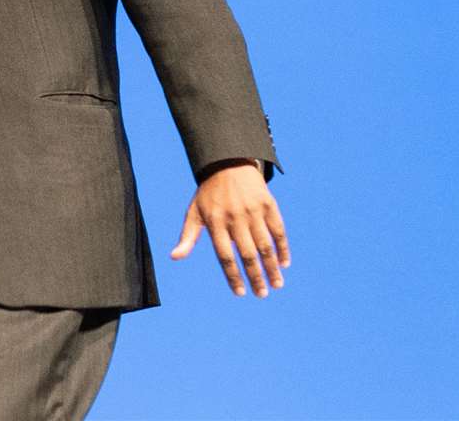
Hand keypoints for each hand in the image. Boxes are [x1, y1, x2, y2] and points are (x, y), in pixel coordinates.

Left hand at [170, 159, 289, 297]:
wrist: (228, 163)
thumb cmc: (209, 193)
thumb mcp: (194, 212)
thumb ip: (187, 237)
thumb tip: (174, 257)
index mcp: (216, 222)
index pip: (225, 256)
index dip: (233, 276)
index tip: (241, 293)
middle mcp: (235, 218)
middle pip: (247, 255)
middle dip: (256, 278)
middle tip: (262, 294)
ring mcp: (253, 211)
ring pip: (265, 246)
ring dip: (272, 268)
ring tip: (276, 285)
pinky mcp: (268, 204)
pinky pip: (278, 230)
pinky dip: (282, 248)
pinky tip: (284, 263)